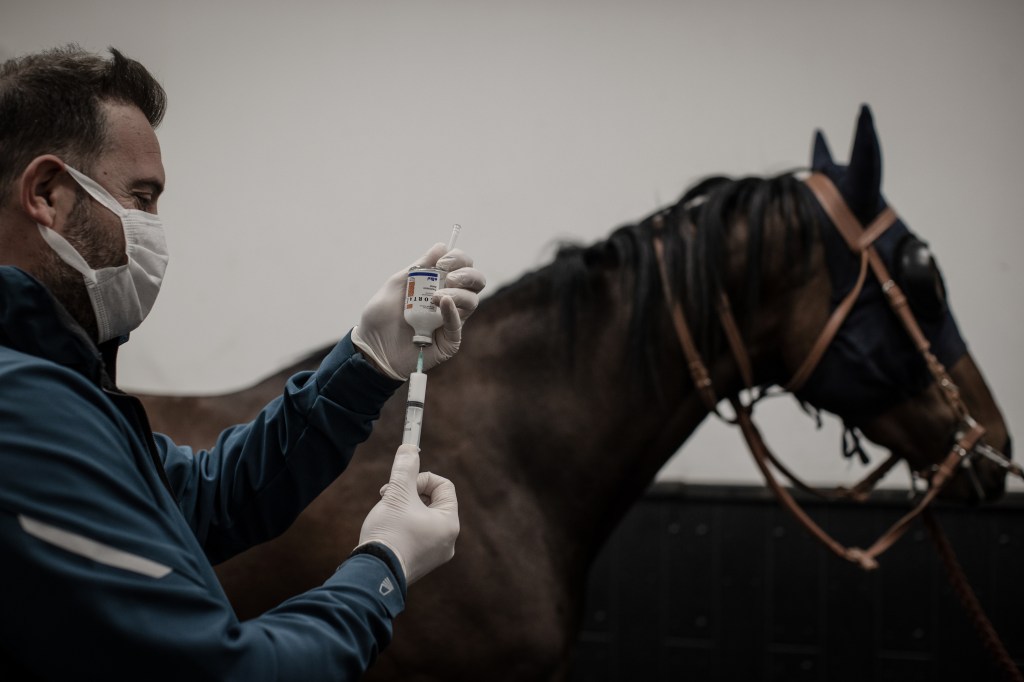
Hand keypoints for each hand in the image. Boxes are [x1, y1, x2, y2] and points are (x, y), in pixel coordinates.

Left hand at [352, 243, 485, 379]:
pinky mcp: (449, 340)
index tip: (441, 262)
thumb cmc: (381, 318)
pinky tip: (442, 304)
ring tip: (436, 298)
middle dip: (466, 274)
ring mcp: (451, 321)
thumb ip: (419, 266)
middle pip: (476, 281)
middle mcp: (450, 301)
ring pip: (472, 301)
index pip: (462, 266)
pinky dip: (453, 311)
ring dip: (458, 294)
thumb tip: (442, 246)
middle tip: (449, 278)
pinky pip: (458, 324)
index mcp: (439, 285)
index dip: (458, 259)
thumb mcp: (397, 285)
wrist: (372, 347)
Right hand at [356, 444, 459, 584]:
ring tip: (385, 513)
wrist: (372, 575)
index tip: (400, 484)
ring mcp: (434, 555)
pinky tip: (386, 531)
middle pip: (433, 501)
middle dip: (409, 493)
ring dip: (403, 509)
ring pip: (422, 518)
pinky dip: (402, 526)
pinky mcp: (419, 563)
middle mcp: (447, 541)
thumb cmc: (389, 534)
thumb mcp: (397, 494)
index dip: (421, 478)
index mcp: (449, 523)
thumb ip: (405, 467)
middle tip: (387, 496)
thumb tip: (410, 446)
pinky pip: (416, 535)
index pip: (443, 486)